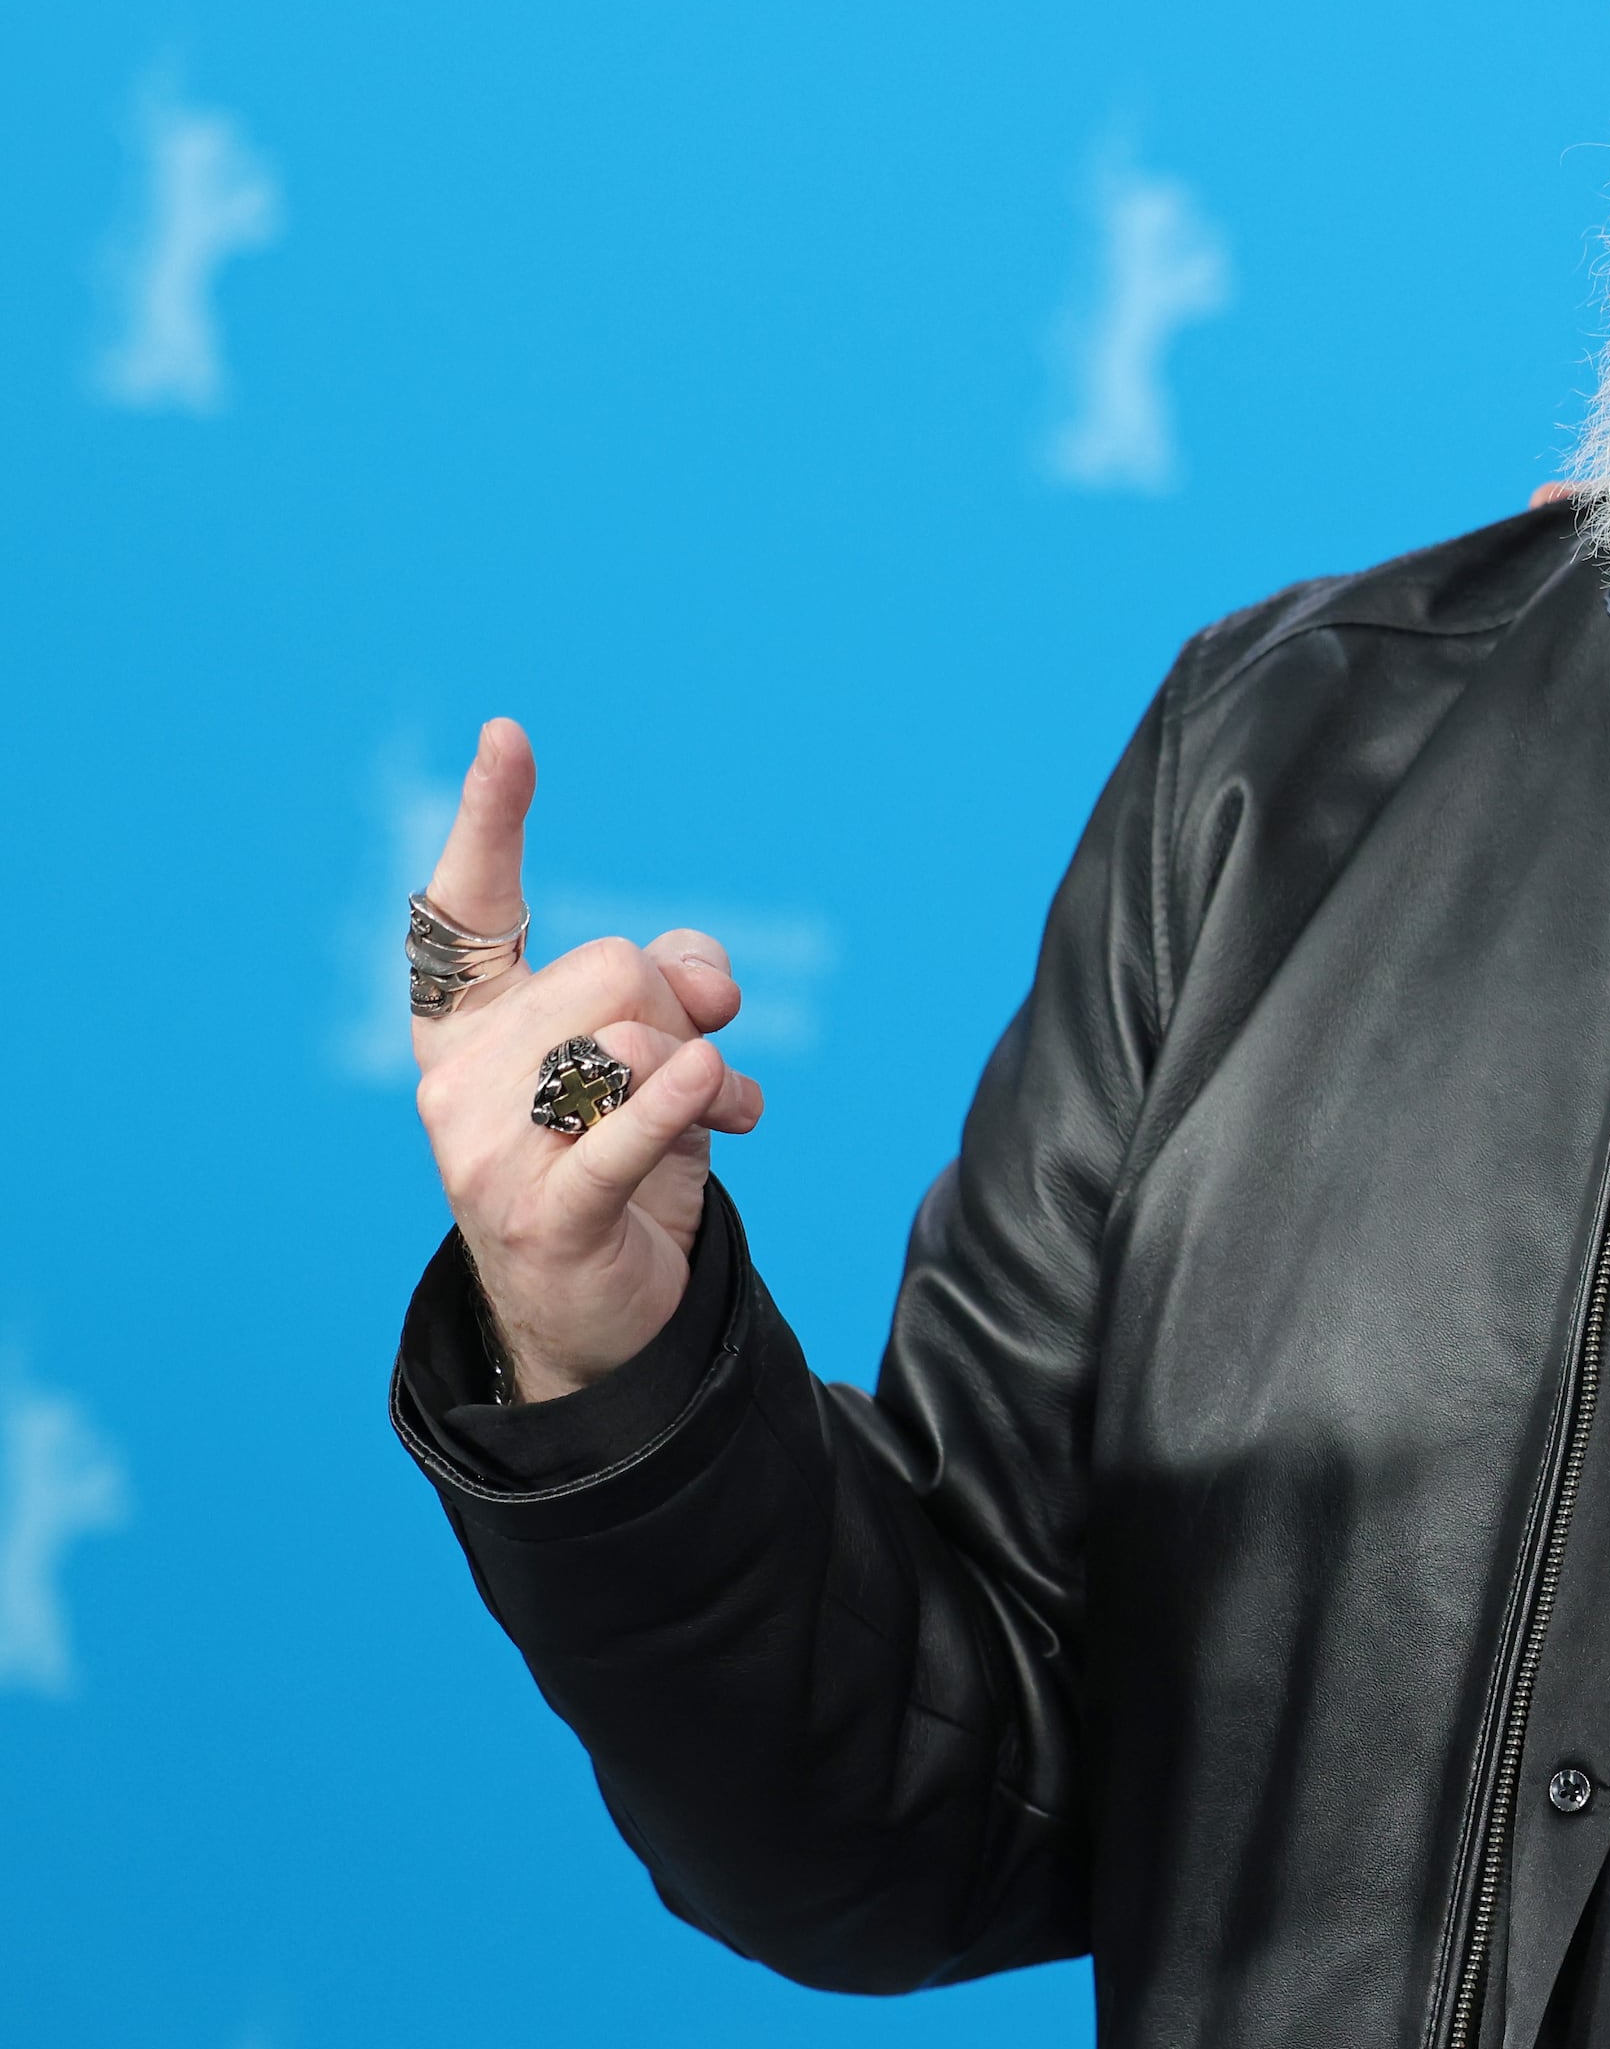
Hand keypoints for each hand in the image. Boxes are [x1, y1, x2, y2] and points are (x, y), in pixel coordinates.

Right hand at [404, 721, 766, 1399]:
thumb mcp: (644, 1053)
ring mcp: (489, 1151)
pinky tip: (711, 1090)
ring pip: (642, 1043)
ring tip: (704, 1123)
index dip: (489, 820)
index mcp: (467, 1026)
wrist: (593, 1312)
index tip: (509, 735)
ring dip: (710, 1079)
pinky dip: (672, 1111)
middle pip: (618, 969)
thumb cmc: (617, 1158)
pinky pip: (622, 1135)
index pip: (467, 908)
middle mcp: (459, 1078)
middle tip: (689, 1072)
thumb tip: (708, 978)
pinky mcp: (547, 1215)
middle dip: (684, 1007)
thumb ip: (670, 981)